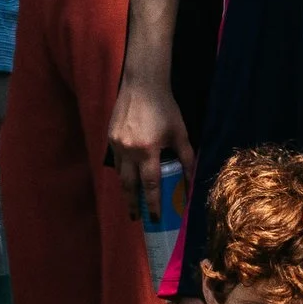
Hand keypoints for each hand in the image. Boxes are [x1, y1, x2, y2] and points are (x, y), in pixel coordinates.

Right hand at [108, 72, 193, 222]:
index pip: (150, 186)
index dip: (153, 204)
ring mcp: (116, 144)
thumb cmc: (165, 108)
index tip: (155, 219)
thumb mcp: (180, 133)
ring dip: (126, 189)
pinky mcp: (110, 137)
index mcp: (148, 151)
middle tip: (137, 218)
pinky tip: (127, 176)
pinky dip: (122, 171)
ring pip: (120, 174)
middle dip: (133, 204)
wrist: (143, 84)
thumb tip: (192, 180)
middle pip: (129, 186)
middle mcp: (129, 150)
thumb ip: (186, 158)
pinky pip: (115, 160)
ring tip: (132, 201)